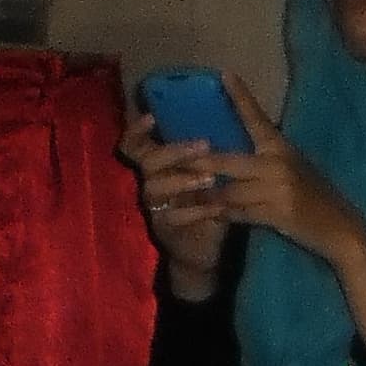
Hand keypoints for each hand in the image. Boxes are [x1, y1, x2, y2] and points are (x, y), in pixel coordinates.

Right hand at [124, 105, 235, 300]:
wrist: (206, 250)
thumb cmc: (208, 203)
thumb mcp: (209, 174)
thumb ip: (209, 151)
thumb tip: (229, 114)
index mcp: (158, 165)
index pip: (136, 143)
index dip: (137, 130)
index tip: (153, 117)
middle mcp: (150, 182)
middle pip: (147, 160)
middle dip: (174, 151)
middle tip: (204, 145)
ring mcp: (154, 207)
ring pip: (155, 188)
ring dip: (182, 179)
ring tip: (210, 178)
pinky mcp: (164, 229)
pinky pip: (174, 217)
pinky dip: (196, 211)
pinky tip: (216, 208)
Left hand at [199, 78, 365, 281]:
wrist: (341, 228)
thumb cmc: (318, 196)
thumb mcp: (296, 166)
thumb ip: (271, 156)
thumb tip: (248, 141)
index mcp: (282, 148)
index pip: (257, 119)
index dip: (240, 97)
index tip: (224, 74)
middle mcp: (277, 165)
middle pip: (229, 161)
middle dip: (201, 161)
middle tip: (176, 156)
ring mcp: (275, 191)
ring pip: (229, 191)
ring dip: (206, 194)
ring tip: (184, 192)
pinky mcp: (274, 216)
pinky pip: (240, 214)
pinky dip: (223, 214)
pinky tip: (210, 214)